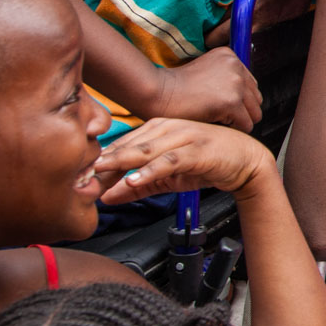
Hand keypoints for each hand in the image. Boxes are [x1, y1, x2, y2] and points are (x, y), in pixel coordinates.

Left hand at [95, 117, 274, 201]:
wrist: (247, 161)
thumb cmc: (209, 163)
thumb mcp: (168, 178)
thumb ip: (138, 186)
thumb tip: (105, 197)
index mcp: (159, 129)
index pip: (123, 144)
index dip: (100, 160)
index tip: (79, 176)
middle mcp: (169, 128)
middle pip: (130, 145)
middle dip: (104, 162)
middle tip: (81, 177)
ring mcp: (184, 137)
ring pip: (146, 149)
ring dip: (121, 162)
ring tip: (100, 173)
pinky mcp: (198, 150)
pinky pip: (170, 160)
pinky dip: (151, 169)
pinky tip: (135, 179)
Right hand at [150, 47, 262, 129]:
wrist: (157, 92)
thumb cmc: (175, 87)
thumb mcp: (204, 71)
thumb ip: (224, 78)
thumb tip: (243, 97)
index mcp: (230, 57)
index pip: (250, 85)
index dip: (238, 100)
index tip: (221, 105)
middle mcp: (236, 67)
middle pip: (256, 99)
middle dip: (241, 110)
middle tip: (220, 115)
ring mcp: (236, 83)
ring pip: (254, 113)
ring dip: (238, 121)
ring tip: (217, 119)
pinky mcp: (231, 101)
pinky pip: (246, 125)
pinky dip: (233, 130)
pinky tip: (215, 123)